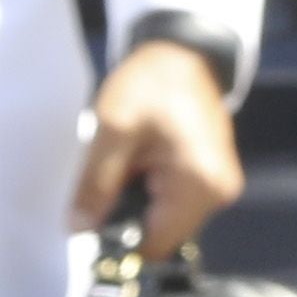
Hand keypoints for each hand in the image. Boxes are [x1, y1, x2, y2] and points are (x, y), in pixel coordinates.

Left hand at [67, 39, 244, 264]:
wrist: (183, 51)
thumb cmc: (151, 82)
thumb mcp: (114, 128)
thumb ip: (96, 184)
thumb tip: (78, 229)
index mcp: (201, 184)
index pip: (154, 245)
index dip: (119, 241)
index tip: (89, 225)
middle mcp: (218, 194)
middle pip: (162, 235)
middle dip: (126, 219)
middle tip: (98, 190)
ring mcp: (219, 187)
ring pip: (166, 221)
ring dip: (137, 205)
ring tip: (117, 173)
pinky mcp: (211, 177)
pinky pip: (173, 204)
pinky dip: (149, 194)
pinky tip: (134, 169)